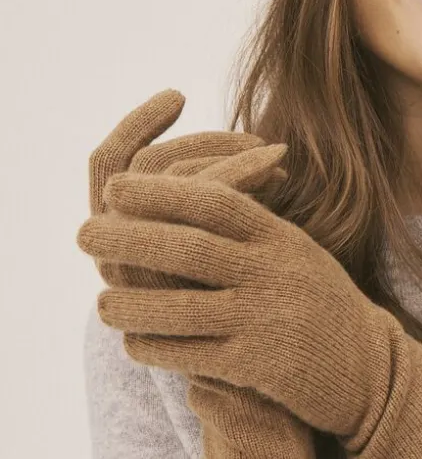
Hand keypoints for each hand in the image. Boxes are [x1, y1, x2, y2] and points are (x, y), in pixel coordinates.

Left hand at [80, 90, 338, 458]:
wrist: (369, 370)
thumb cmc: (319, 303)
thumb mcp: (295, 250)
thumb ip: (248, 224)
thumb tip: (181, 189)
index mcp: (281, 238)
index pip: (215, 201)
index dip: (161, 192)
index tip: (115, 188)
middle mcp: (274, 273)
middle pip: (189, 248)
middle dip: (129, 238)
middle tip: (83, 232)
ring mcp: (266, 320)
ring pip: (181, 308)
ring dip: (132, 305)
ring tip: (102, 304)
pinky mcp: (259, 367)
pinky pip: (193, 356)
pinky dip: (157, 349)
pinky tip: (134, 346)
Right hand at [85, 88, 285, 291]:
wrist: (238, 364)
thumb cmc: (225, 289)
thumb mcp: (202, 234)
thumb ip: (193, 191)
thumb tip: (208, 125)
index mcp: (111, 229)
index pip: (106, 160)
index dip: (138, 123)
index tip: (178, 94)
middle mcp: (114, 243)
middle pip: (149, 165)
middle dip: (206, 142)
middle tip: (259, 140)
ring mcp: (141, 258)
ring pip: (180, 179)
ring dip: (233, 156)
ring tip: (276, 156)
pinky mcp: (177, 268)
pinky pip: (208, 202)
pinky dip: (245, 173)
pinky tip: (279, 169)